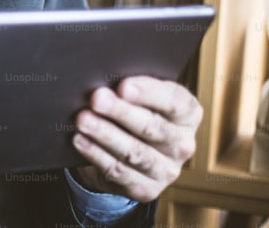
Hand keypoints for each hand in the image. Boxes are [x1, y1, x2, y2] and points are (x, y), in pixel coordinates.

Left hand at [71, 76, 202, 201]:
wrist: (129, 151)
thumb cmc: (136, 112)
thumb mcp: (141, 97)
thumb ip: (132, 87)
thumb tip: (105, 80)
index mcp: (188, 115)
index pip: (175, 102)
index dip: (149, 93)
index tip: (123, 86)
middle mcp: (182, 144)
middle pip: (152, 126)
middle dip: (121, 111)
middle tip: (97, 98)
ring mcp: (166, 170)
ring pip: (134, 151)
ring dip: (106, 134)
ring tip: (83, 120)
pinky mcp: (146, 189)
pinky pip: (119, 171)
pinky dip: (96, 154)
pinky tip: (81, 140)